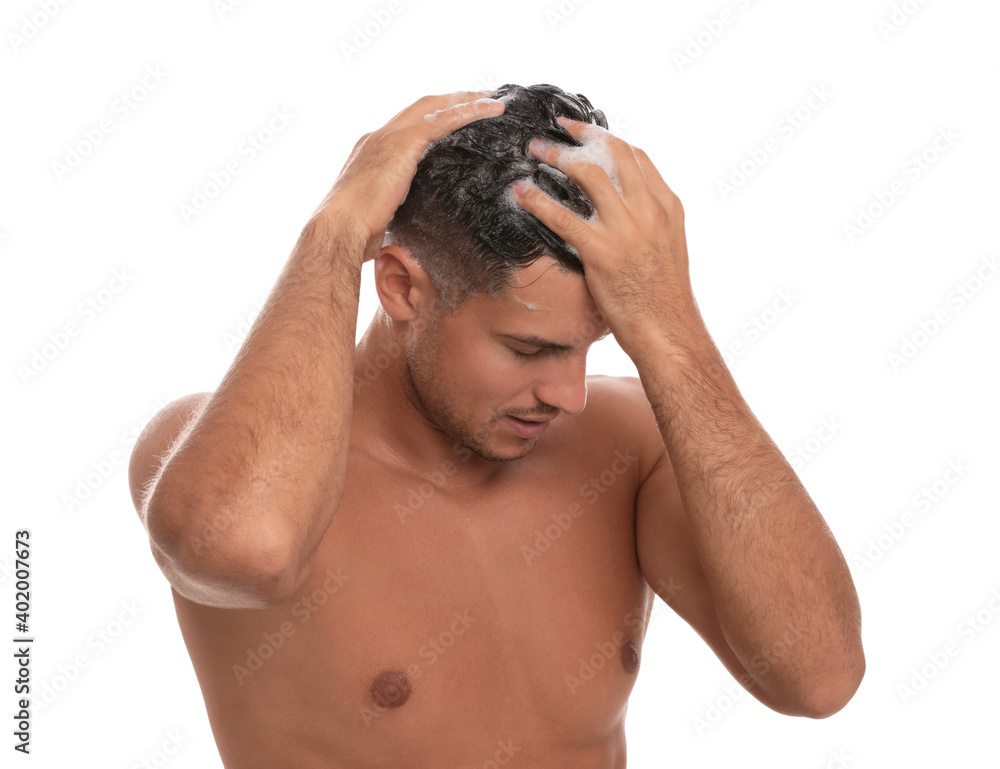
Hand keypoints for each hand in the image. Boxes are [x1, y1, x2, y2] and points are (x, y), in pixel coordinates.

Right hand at [312, 91, 505, 264]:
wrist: (338, 230)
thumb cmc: (354, 234)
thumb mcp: (379, 215)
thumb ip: (395, 206)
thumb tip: (405, 221)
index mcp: (371, 152)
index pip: (407, 125)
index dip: (432, 117)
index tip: (454, 117)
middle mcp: (378, 137)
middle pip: (422, 107)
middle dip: (452, 99)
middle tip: (480, 98)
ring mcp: (388, 137)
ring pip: (434, 107)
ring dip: (465, 101)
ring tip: (492, 101)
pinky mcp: (402, 144)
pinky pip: (442, 120)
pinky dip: (468, 112)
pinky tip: (490, 110)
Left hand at [511, 117, 700, 355]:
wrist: (668, 330)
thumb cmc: (664, 297)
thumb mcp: (669, 247)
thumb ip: (650, 221)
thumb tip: (627, 207)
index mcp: (667, 206)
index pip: (636, 156)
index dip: (607, 139)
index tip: (586, 133)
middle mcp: (649, 210)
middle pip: (612, 153)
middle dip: (580, 134)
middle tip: (555, 128)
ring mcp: (625, 230)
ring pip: (587, 174)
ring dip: (555, 156)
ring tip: (533, 150)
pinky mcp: (601, 252)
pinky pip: (562, 217)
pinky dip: (537, 200)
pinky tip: (519, 192)